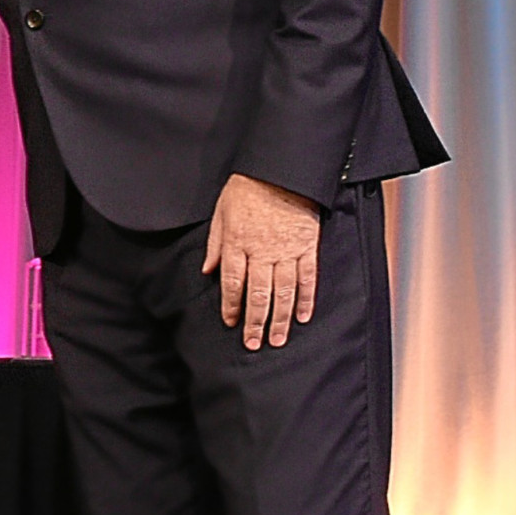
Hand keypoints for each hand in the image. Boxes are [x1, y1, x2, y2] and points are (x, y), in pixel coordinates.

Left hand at [201, 172, 323, 348]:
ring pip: (283, 292)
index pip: (233, 283)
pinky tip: (302, 317)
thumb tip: (208, 271)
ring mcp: (287, 251)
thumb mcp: (221, 212)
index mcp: (238, 243)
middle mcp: (262, 251)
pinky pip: (308, 278)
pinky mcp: (307, 247)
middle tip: (253, 343)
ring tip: (277, 339)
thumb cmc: (247, 189)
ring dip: (280, 319)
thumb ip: (215, 244)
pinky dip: (306, 299)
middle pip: (258, 294)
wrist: (281, 170)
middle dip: (255, 322)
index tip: (230, 322)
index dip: (231, 306)